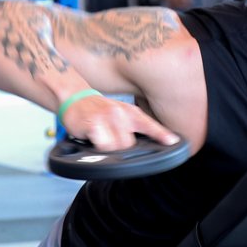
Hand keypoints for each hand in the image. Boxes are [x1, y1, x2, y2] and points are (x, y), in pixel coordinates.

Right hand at [60, 91, 179, 150]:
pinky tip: (92, 138)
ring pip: (116, 147)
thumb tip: (148, 144)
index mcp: (130, 112)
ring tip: (101, 138)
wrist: (74, 98)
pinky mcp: (93, 124)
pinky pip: (102, 145)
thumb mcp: (121, 114)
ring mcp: (107, 117)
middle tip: (110, 139)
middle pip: (129, 144)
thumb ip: (134, 126)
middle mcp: (121, 113)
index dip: (161, 134)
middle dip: (121, 147)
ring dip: (108, 148)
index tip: (172, 141)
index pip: (149, 125)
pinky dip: (97, 146)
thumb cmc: (98, 110)